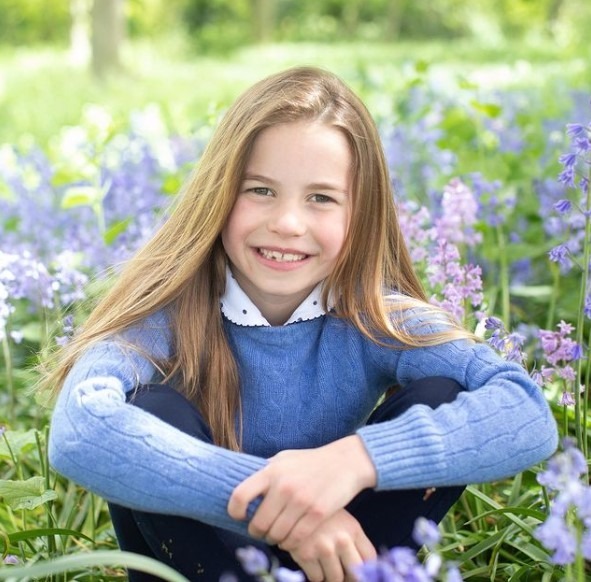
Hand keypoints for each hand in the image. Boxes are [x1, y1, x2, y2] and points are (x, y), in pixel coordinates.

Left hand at [227, 435, 376, 547]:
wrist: (344, 461)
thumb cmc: (310, 461)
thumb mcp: (284, 458)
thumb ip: (265, 471)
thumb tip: (244, 484)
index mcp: (271, 471)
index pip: (240, 495)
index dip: (235, 511)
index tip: (241, 516)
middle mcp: (283, 486)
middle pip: (258, 523)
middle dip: (257, 532)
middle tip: (261, 531)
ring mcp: (301, 501)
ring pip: (276, 535)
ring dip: (274, 540)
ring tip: (276, 535)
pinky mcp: (317, 514)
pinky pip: (295, 539)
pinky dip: (289, 544)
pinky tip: (290, 540)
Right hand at [286, 509, 376, 581]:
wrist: (293, 502)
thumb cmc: (321, 516)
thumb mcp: (342, 521)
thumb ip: (354, 542)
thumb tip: (359, 571)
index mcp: (353, 529)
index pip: (369, 559)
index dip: (364, 570)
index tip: (355, 570)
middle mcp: (341, 539)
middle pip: (355, 573)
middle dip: (348, 576)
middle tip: (339, 571)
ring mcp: (324, 547)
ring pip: (335, 578)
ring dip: (329, 574)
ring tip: (323, 562)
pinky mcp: (305, 554)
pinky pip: (316, 578)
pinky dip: (314, 573)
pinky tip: (311, 560)